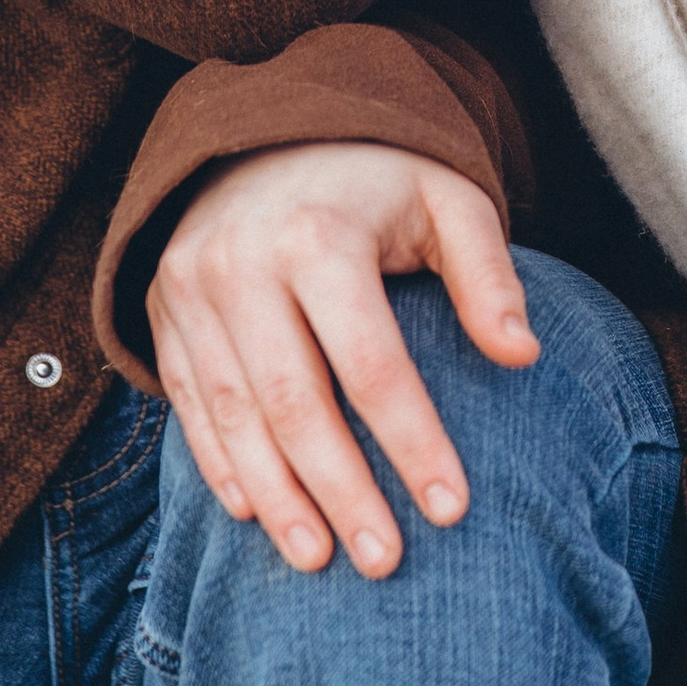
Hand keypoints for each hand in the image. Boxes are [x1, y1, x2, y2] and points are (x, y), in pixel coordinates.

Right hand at [144, 139, 538, 576]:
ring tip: (320, 558)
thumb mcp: (449, 199)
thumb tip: (524, 356)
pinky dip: (219, 463)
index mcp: (317, 233)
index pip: (370, 364)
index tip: (452, 509)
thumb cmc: (380, 176)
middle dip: (341, 491)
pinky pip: (186, 402)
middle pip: (294, 404)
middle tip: (384, 561)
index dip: (412, 442)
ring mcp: (189, 288)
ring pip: (232, 415)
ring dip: (276, 497)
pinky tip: (256, 514)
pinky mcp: (162, 309)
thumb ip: (487, 274)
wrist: (267, 125)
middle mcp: (240, 262)